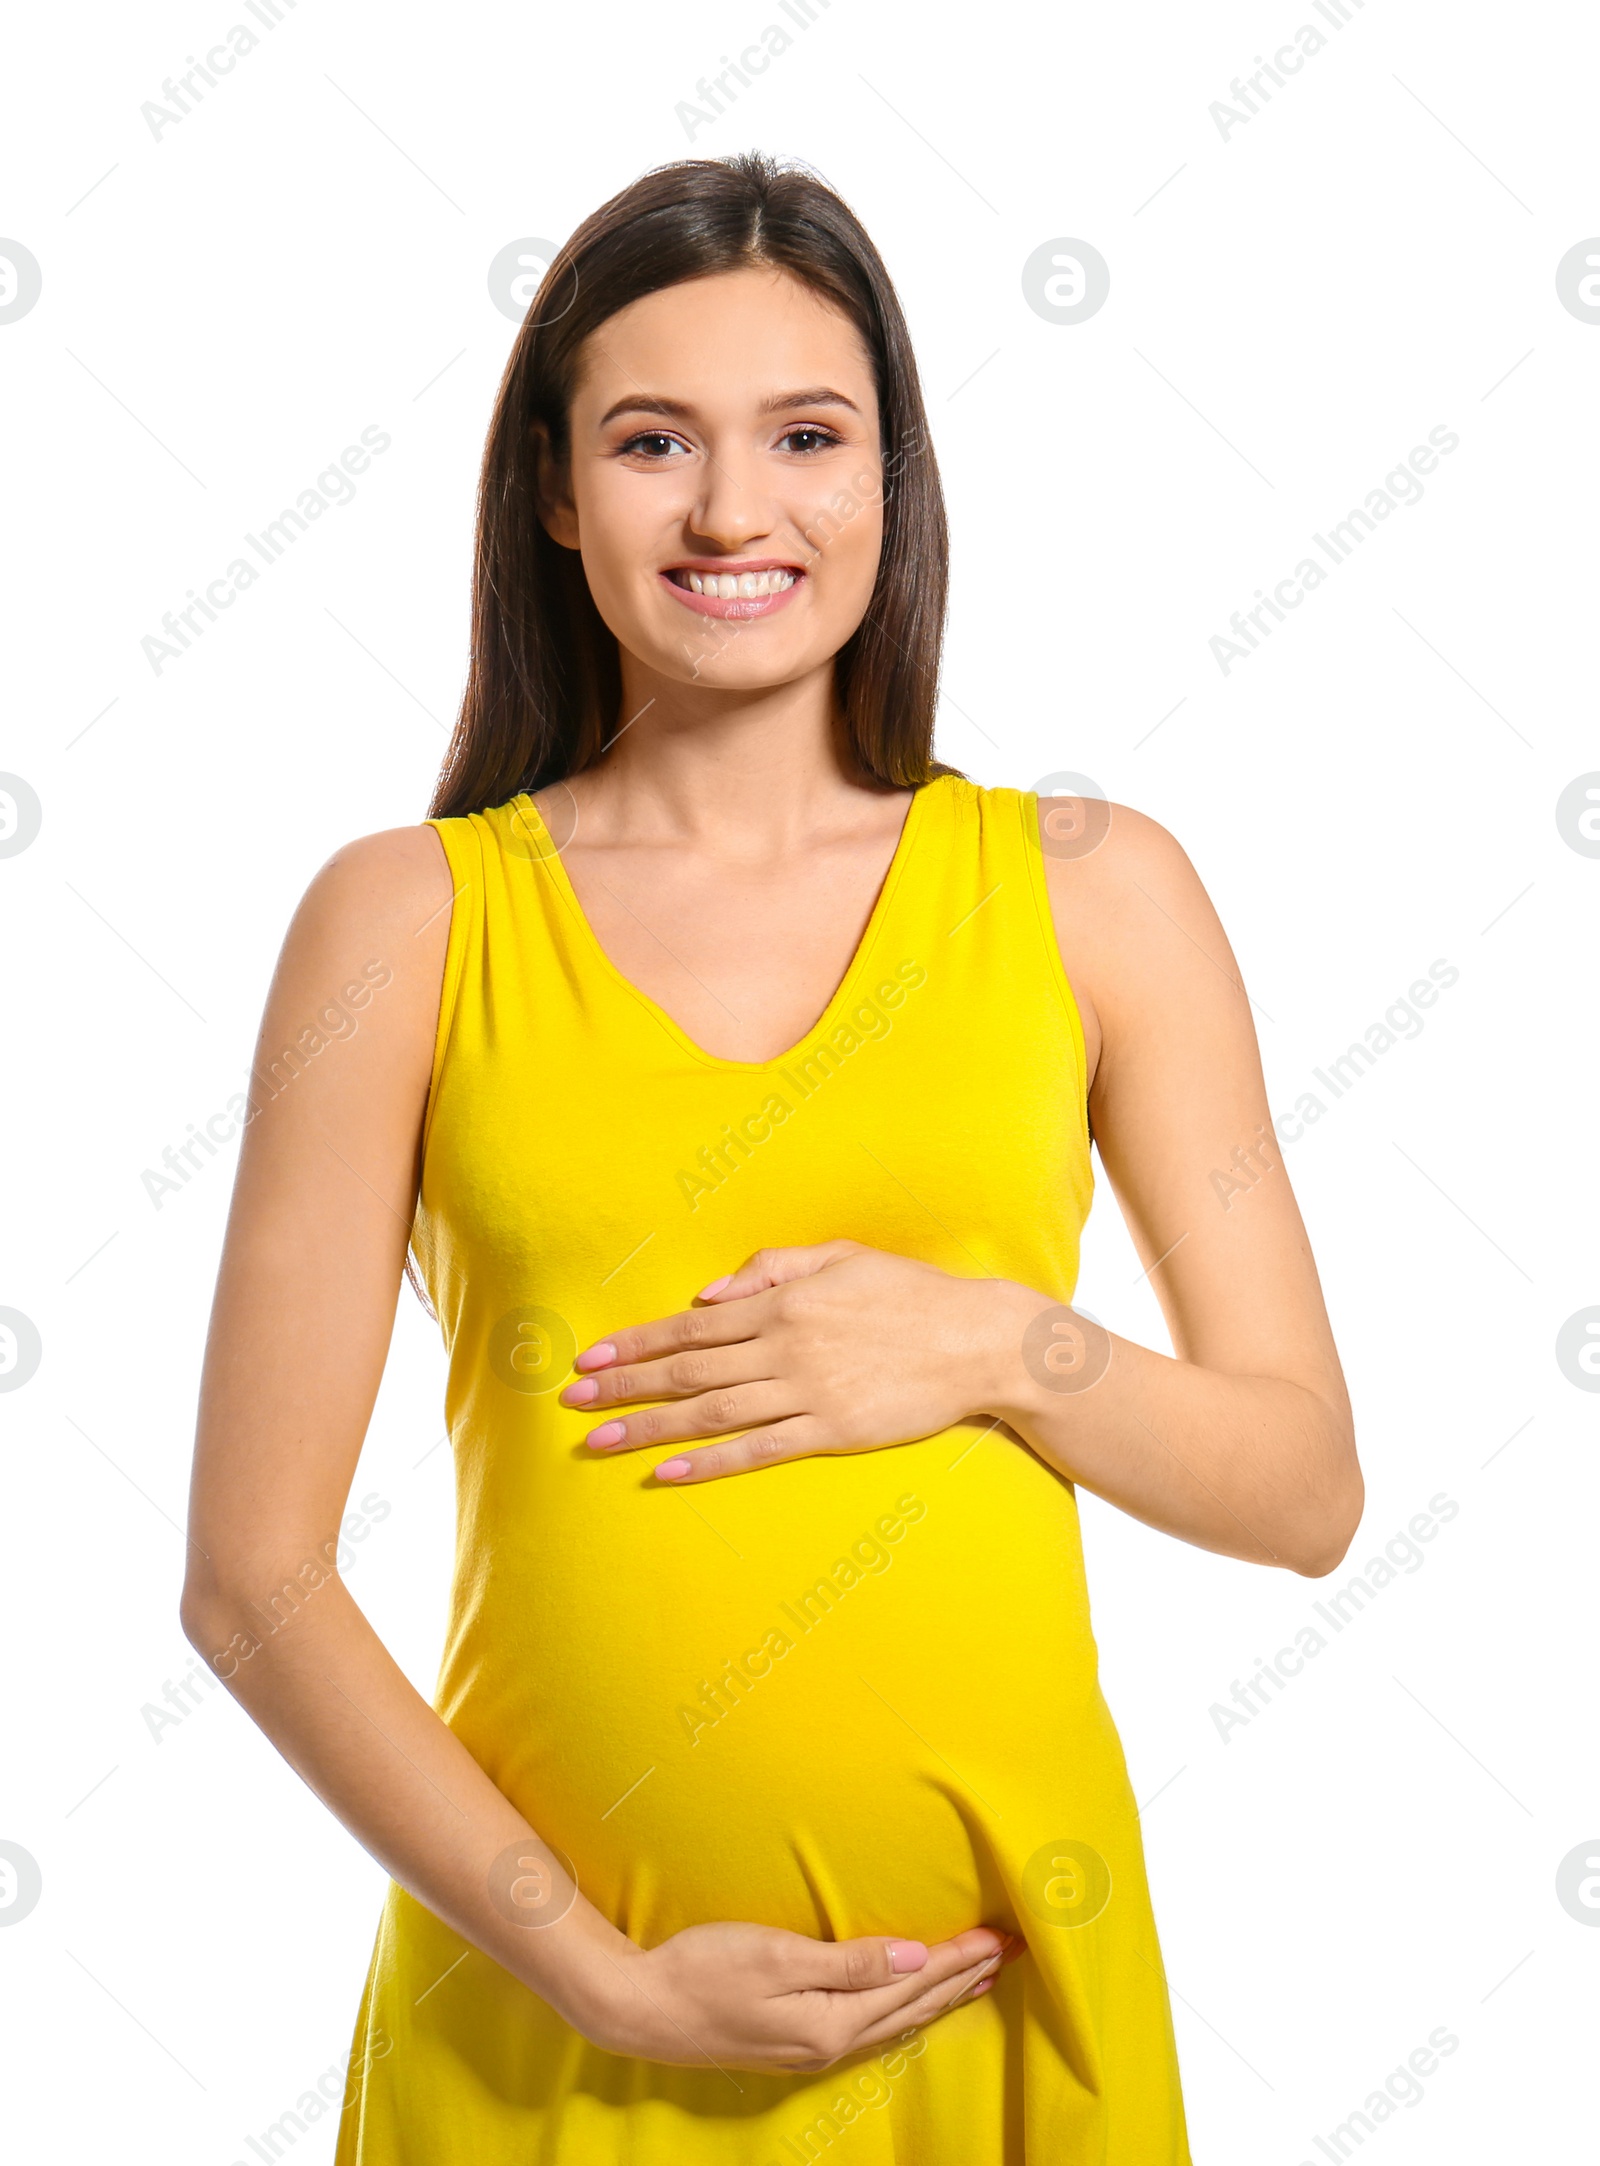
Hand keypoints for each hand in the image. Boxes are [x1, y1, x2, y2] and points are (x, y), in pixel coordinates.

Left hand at [559, 1241, 1026, 1483]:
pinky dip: (708, 1462)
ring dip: (649, 1427)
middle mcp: (784, 1346)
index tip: (590, 1356)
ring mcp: (807, 1392)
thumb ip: (772, 1267)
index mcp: (782, 1301)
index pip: (690, 1326)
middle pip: (687, 1370)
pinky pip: (758, 1450)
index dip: (635, 1342)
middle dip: (622, 1385)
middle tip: (570, 1401)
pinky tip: (667, 1471)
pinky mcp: (832, 1432)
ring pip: (710, 1412)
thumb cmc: (910, 1293)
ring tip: (600, 1440)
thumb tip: (708, 1295)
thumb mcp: (841, 1256)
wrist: (978, 1340)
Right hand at [577, 1917, 1022, 2072]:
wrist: (641, 2009)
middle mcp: (830, 2044)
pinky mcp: (794, 2042)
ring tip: (977, 1978)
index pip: (915, 1987)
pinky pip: (871, 2025)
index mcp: (833, 2023)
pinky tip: (910, 2003)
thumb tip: (918, 1959)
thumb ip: (851, 1962)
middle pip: (914, 2008)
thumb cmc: (704, 1970)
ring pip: (896, 2021)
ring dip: (940, 1997)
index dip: (960, 1960)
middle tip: (1008, 1953)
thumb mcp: (778, 1957)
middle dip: (964, 1979)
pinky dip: (904, 2008)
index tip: (1000, 1937)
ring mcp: (811, 2048)